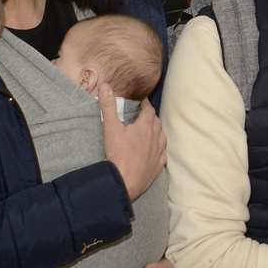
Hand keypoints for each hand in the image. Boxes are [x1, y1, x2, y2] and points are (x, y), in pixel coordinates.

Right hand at [100, 86, 165, 201]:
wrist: (125, 181)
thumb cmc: (118, 153)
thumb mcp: (111, 127)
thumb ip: (108, 106)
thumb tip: (105, 86)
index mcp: (146, 126)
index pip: (149, 110)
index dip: (145, 104)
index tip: (142, 101)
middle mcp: (156, 138)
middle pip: (157, 123)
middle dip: (151, 117)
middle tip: (144, 115)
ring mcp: (159, 152)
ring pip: (162, 137)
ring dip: (157, 131)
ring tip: (151, 130)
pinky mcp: (159, 166)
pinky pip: (163, 154)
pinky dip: (160, 149)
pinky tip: (156, 150)